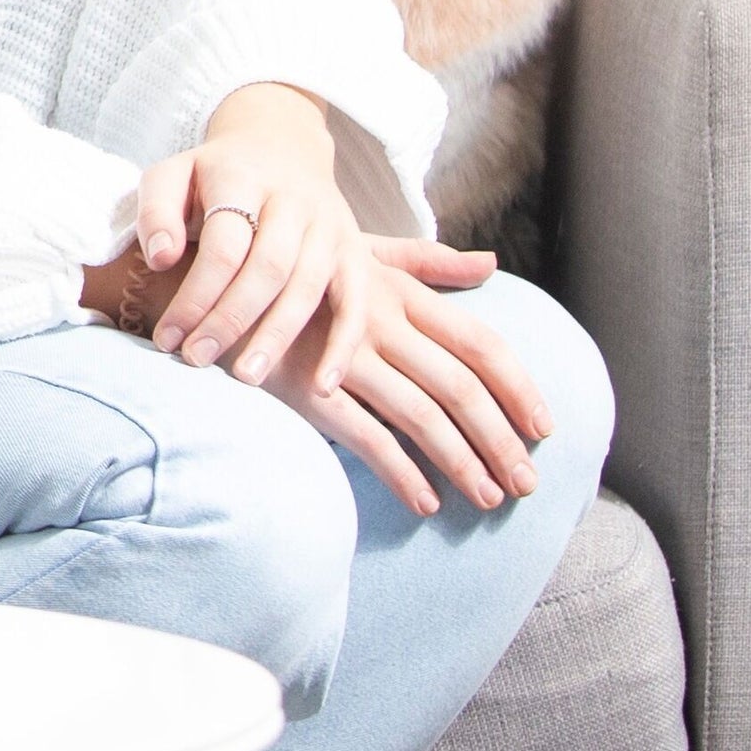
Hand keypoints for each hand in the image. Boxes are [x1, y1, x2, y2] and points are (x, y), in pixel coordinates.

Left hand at [116, 86, 363, 384]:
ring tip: (246, 378)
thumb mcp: (173, 175)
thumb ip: (157, 211)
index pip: (222, 244)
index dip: (194, 294)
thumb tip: (160, 259)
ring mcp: (330, 226)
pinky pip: (356, 303)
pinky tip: (321, 386)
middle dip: (230, 320)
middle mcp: (293, 201)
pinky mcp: (355, 252)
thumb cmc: (214, 175)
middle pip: (266, 268)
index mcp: (243, 177)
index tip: (167, 337)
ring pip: (308, 288)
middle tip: (197, 360)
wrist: (280, 145)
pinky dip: (342, 346)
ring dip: (277, 337)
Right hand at [259, 254, 552, 516]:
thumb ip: (424, 261)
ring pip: (422, 417)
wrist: (204, 268)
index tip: (545, 427)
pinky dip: (402, 472)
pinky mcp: (305, 385)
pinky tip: (425, 501)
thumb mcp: (357, 249)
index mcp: (397, 290)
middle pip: (460, 388)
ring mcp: (341, 354)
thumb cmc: (285, 259)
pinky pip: (366, 436)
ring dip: (462, 463)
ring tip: (487, 498)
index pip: (480, 341)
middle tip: (526, 484)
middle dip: (500, 441)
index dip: (519, 387)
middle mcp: (378, 320)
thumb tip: (488, 263)